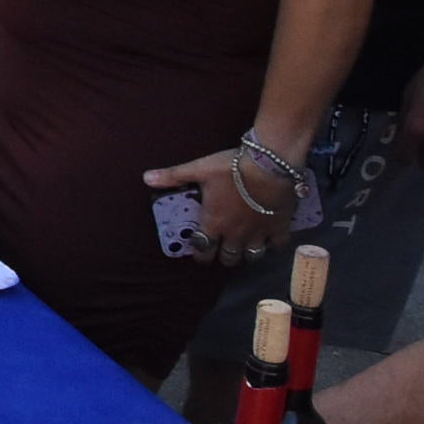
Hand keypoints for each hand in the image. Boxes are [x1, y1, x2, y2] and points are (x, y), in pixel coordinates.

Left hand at [147, 141, 298, 264]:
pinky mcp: (279, 228)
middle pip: (228, 257)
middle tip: (222, 252)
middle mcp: (235, 234)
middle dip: (223, 257)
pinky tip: (271, 240)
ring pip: (252, 255)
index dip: (200, 253)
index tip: (200, 253)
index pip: (202, 247)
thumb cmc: (231, 168)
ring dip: (247, 254)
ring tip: (245, 249)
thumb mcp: (198, 169)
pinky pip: (277, 245)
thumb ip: (173, 176)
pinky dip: (273, 245)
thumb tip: (145, 178)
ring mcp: (258, 234)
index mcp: (214, 223)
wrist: (269, 166)